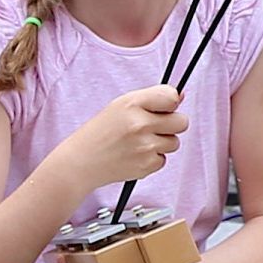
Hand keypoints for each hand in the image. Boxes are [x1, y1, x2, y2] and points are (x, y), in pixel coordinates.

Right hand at [64, 84, 185, 193]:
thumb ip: (152, 99)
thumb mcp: (121, 105)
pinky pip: (163, 160)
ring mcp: (144, 146)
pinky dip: (152, 159)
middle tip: (153, 127)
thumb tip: (181, 96)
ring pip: (174, 142)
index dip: (171, 103)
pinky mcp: (146, 166)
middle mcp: (140, 124)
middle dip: (172, 124)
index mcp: (132, 103)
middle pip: (182, 122)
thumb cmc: (100, 132)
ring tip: (139, 143)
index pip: (171, 97)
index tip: (163, 108)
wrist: (81, 162)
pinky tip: (135, 155)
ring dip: (161, 143)